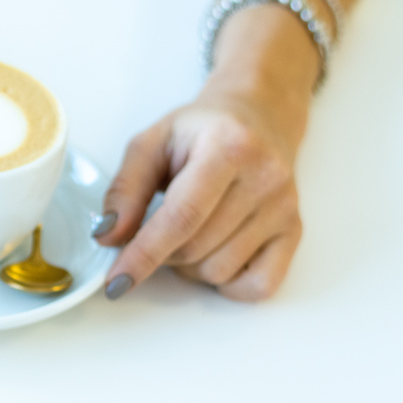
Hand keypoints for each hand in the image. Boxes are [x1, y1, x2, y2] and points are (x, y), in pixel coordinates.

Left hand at [95, 48, 309, 302]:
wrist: (258, 115)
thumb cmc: (201, 131)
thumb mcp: (151, 143)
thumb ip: (125, 189)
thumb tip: (108, 236)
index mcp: (228, 148)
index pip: (181, 217)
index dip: (143, 254)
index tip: (116, 282)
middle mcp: (264, 178)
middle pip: (194, 249)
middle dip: (161, 252)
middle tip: (156, 227)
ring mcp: (284, 207)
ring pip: (218, 271)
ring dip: (189, 266)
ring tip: (189, 231)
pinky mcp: (294, 231)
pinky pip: (257, 286)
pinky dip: (227, 283)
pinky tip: (215, 253)